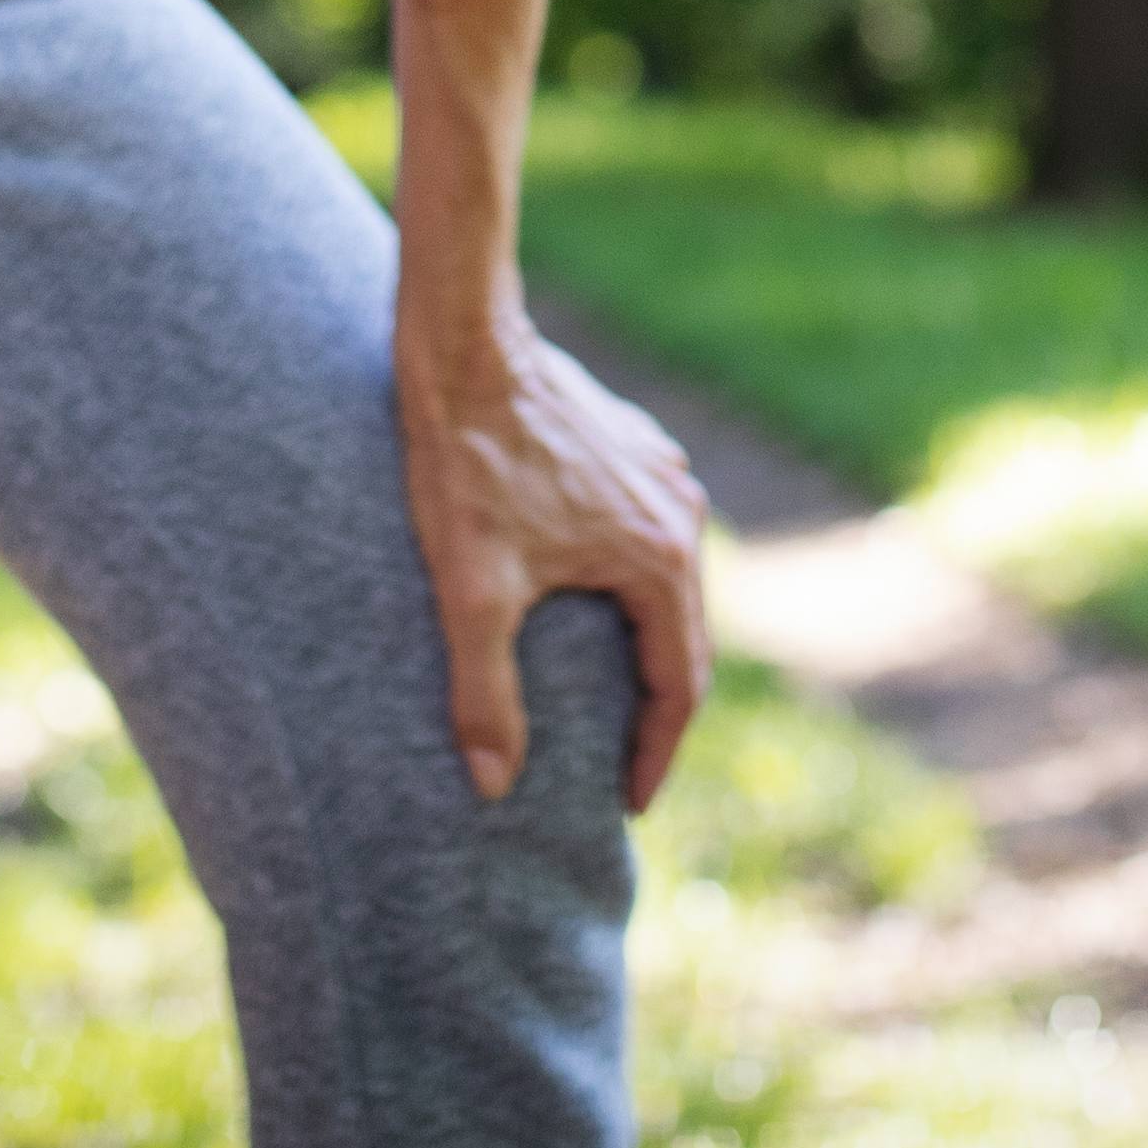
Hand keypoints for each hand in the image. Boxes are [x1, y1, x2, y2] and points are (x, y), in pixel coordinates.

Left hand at [394, 297, 711, 816]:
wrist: (465, 343)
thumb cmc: (466, 464)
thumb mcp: (470, 589)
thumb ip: (484, 692)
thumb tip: (494, 785)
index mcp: (659, 558)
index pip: (678, 684)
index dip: (654, 753)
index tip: (629, 804)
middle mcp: (680, 514)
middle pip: (683, 637)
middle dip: (656, 709)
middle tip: (623, 769)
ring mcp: (663, 473)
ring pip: (668, 584)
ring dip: (645, 644)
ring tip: (608, 695)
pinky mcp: (633, 446)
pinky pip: (648, 536)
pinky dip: (630, 587)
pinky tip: (588, 599)